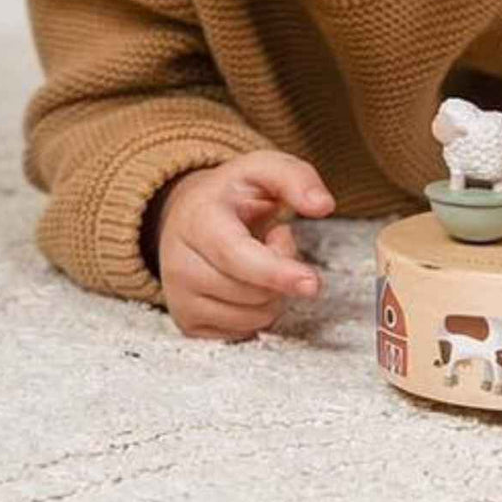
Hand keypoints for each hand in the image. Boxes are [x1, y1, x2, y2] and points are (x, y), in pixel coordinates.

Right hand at [152, 150, 334, 340]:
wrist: (190, 215)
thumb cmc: (233, 194)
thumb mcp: (264, 169)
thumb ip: (297, 179)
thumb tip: (323, 205)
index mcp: (198, 220)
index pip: (238, 256)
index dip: (277, 272)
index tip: (312, 284)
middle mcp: (179, 263)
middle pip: (253, 292)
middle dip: (281, 270)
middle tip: (271, 238)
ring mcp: (179, 297)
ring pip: (253, 316)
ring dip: (271, 291)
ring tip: (255, 258)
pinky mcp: (187, 324)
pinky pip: (244, 332)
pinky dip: (257, 310)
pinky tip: (244, 282)